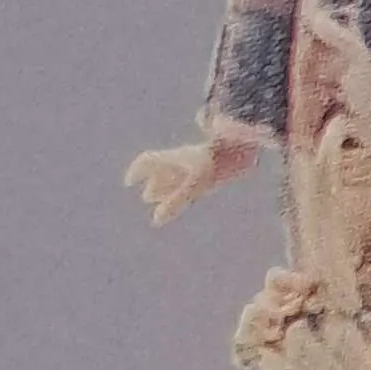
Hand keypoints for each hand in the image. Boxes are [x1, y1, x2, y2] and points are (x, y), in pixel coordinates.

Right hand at [124, 135, 257, 225]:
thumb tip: (156, 219)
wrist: (242, 150)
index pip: (148, 160)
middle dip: (153, 183)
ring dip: (167, 186)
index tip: (129, 183)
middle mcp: (183, 160)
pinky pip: (192, 176)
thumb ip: (176, 202)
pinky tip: (189, 196)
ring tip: (162, 200)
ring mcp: (197, 163)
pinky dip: (184, 187)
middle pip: (162, 169)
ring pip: (176, 173)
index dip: (136, 171)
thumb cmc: (216, 164)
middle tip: (148, 197)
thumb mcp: (196, 184)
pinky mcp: (211, 168)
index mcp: (174, 158)